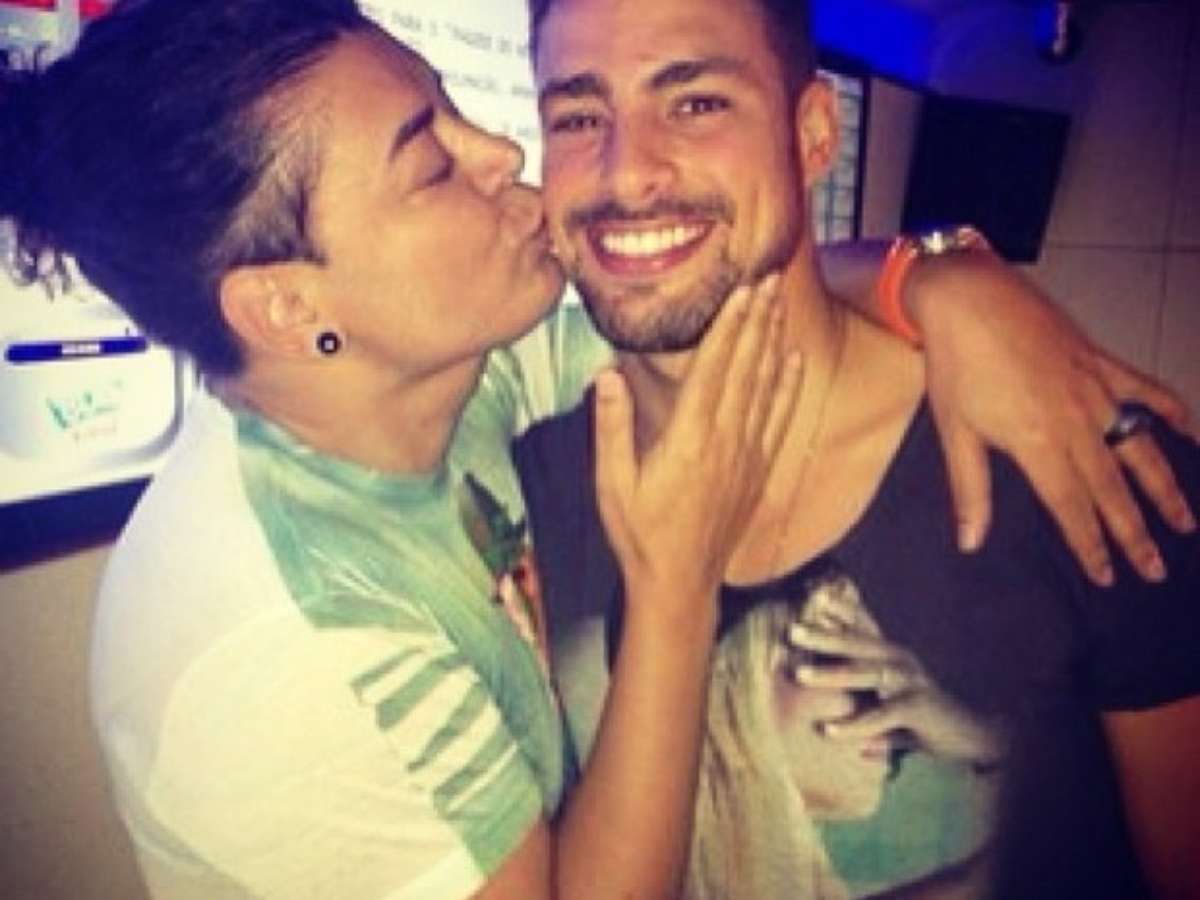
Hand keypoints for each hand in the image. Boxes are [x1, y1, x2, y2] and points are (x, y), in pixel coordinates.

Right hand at [594, 275, 802, 610]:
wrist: (680, 582)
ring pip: (764, 388)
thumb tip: (606, 375)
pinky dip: (787, 387)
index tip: (742, 292)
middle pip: (745, 369)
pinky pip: (777, 420)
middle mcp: (724, 442)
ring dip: (773, 343)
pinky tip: (793, 361)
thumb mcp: (611, 484)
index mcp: (687, 441)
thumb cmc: (639, 534)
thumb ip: (611, 428)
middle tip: (771, 279)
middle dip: (757, 321)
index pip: (713, 370)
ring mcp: (746, 456)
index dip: (729, 327)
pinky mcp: (756, 471)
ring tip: (780, 305)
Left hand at [787, 618, 1002, 766]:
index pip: (860, 629)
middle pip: (856, 644)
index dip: (834, 613)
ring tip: (799, 673)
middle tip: (791, 630)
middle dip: (823, 635)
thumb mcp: (889, 710)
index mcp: (891, 656)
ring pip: (865, 673)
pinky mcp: (918, 707)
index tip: (806, 599)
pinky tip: (829, 730)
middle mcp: (900, 661)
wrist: (973, 737)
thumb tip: (826, 729)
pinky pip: (881, 716)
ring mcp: (910, 682)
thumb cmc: (925, 722)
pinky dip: (854, 724)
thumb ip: (861, 715)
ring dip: (830, 673)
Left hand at [906, 251, 1195, 586]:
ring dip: (1164, 488)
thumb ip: (970, 490)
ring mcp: (1097, 390)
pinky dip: (1172, 413)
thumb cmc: (956, 365)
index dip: (1090, 546)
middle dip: (1136, 533)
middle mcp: (1077, 422)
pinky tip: (1191, 433)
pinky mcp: (1103, 362)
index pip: (1072, 508)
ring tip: (1184, 522)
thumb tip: (970, 542)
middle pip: (1113, 489)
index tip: (1109, 576)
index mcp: (1038, 444)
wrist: (970, 297)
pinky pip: (1147, 392)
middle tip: (1156, 569)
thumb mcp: (955, 432)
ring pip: (1141, 449)